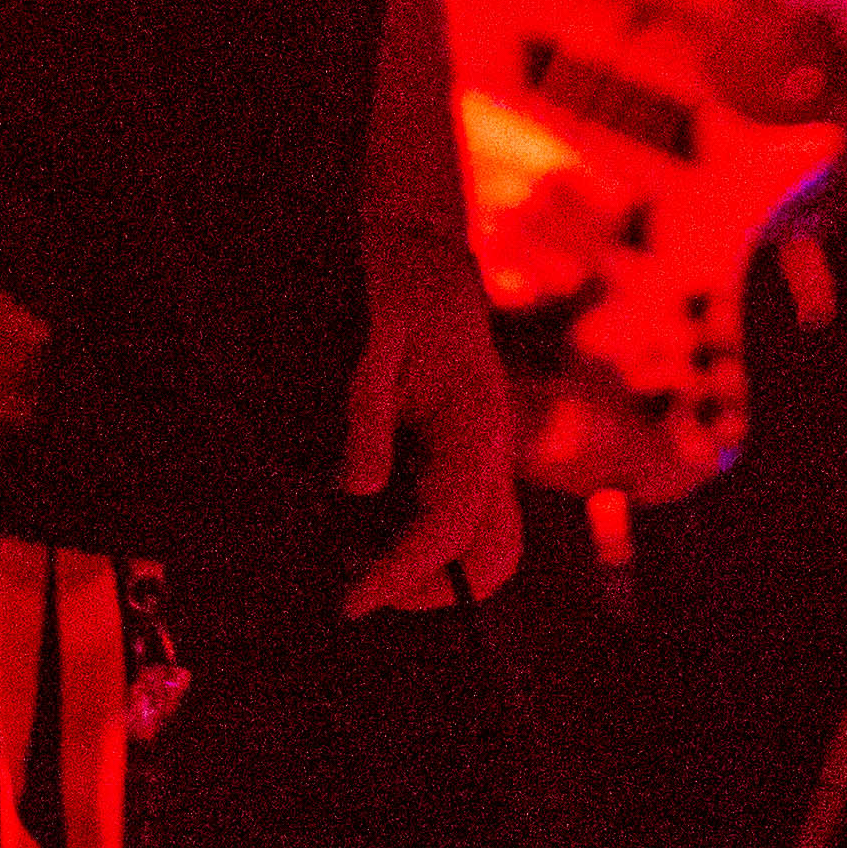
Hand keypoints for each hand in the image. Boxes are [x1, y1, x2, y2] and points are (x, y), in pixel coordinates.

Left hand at [341, 212, 523, 616]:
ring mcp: (484, 452)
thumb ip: (368, 415)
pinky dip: (419, 539)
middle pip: (495, 556)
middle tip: (361, 584)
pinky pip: (458, 518)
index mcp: (476, 423)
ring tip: (353, 557)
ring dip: (428, 568)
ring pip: (483, 544)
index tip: (352, 601)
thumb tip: (360, 493)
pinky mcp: (466, 451)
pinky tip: (364, 523)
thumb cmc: (400, 284)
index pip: (449, 528)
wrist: (425, 246)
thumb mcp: (377, 339)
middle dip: (433, 588)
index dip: (402, 574)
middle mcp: (491, 448)